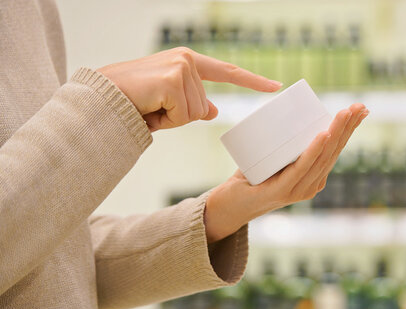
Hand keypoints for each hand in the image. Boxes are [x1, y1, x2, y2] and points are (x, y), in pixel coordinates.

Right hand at [97, 47, 281, 131]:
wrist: (99, 100)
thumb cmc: (130, 101)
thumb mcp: (166, 104)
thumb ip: (192, 104)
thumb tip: (213, 111)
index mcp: (187, 62)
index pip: (227, 72)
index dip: (253, 81)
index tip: (276, 87)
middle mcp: (186, 60)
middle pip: (203, 107)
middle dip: (178, 117)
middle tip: (152, 107)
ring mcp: (180, 68)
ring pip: (194, 114)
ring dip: (171, 119)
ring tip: (148, 107)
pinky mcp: (173, 80)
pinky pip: (183, 116)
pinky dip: (165, 121)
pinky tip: (148, 108)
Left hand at [204, 103, 368, 241]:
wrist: (228, 208)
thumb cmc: (249, 181)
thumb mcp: (272, 159)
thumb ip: (281, 143)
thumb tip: (283, 110)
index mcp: (313, 177)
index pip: (335, 149)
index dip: (349, 129)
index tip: (360, 109)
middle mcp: (311, 185)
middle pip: (333, 152)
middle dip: (348, 127)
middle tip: (359, 106)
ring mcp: (298, 190)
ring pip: (321, 157)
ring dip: (334, 132)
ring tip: (343, 113)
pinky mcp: (282, 190)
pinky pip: (301, 167)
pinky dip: (313, 150)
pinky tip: (323, 136)